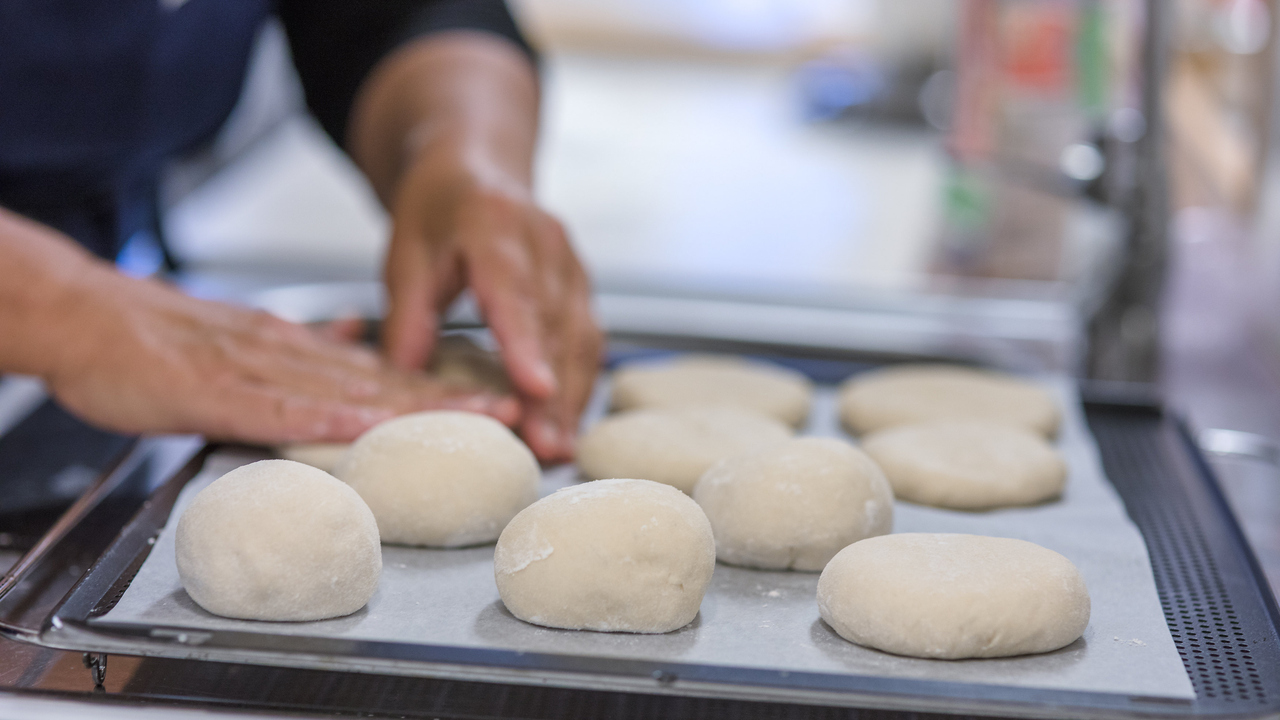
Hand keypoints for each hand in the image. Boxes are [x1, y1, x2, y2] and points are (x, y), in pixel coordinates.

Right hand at [43, 266, 518, 443]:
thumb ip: (303, 345)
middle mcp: (295, 358)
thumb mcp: (246, 337)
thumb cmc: (158, 343)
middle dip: (455, 397)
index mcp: (301, 352)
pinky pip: (282, 409)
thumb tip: (352, 337)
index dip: (443, 388)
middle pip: (387, 382)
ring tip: (479, 413)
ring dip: (419, 405)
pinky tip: (371, 428)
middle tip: (516, 407)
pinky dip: (329, 419)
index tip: (496, 397)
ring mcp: (261, 374)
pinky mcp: (220, 394)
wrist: (89, 320)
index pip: (385, 373)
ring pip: (353, 391)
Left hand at [381, 149, 601, 462]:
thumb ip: (407, 318)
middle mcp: (545, 242)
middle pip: (556, 325)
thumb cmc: (437, 209)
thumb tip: (402, 382)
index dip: (526, 343)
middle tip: (547, 448)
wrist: (477, 165)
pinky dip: (580, 382)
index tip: (536, 388)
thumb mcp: (405, 254)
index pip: (514, 291)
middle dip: (555, 392)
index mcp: (494, 225)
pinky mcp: (582, 283)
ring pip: (581, 337)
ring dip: (573, 396)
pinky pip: (587, 338)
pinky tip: (568, 421)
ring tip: (559, 449)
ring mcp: (571, 262)